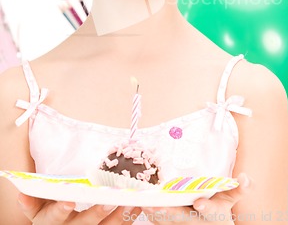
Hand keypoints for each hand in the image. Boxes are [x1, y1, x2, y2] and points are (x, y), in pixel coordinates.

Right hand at [18, 193, 140, 223]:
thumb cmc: (49, 214)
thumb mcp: (37, 210)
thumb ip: (32, 201)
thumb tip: (23, 193)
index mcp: (51, 223)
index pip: (54, 218)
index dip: (61, 210)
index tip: (70, 201)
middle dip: (96, 213)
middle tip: (109, 200)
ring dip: (119, 216)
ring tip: (131, 200)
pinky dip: (129, 218)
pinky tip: (139, 205)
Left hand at [141, 173, 251, 224]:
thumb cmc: (219, 207)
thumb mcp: (230, 199)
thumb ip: (239, 189)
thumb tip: (246, 178)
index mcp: (214, 214)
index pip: (212, 210)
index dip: (206, 207)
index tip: (198, 202)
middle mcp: (197, 222)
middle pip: (183, 219)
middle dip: (172, 213)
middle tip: (159, 205)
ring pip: (168, 222)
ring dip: (157, 215)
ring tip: (146, 204)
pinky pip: (159, 223)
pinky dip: (151, 215)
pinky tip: (141, 205)